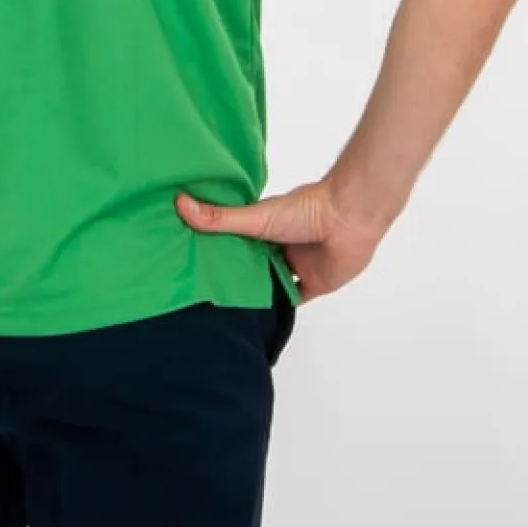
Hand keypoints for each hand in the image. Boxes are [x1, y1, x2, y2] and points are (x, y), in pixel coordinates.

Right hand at [175, 179, 385, 302]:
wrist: (348, 219)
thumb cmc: (304, 209)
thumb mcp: (254, 217)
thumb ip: (219, 218)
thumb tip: (180, 203)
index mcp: (263, 226)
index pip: (235, 242)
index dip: (216, 252)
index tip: (191, 265)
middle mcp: (277, 246)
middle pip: (251, 265)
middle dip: (234, 277)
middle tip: (203, 296)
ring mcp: (295, 266)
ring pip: (270, 284)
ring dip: (256, 294)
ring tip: (226, 313)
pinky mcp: (314, 285)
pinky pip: (293, 301)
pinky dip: (280, 309)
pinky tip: (260, 322)